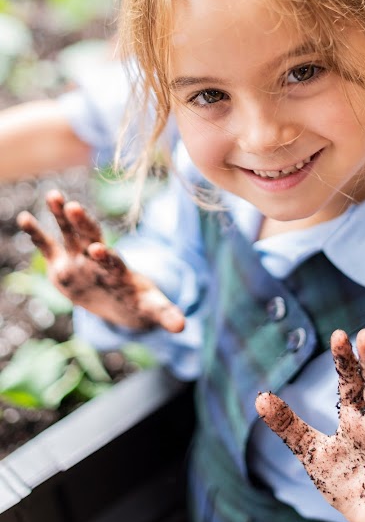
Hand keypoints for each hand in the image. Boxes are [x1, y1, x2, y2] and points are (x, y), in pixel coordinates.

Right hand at [17, 189, 184, 332]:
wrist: (121, 301)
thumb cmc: (137, 301)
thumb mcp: (151, 308)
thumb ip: (165, 313)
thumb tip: (182, 327)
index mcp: (118, 271)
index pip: (112, 262)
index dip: (106, 257)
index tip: (98, 250)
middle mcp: (97, 260)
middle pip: (91, 238)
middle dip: (84, 224)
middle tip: (75, 206)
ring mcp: (79, 259)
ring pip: (70, 234)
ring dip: (61, 216)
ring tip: (53, 195)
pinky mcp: (62, 264)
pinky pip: (48, 246)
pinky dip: (36, 234)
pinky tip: (24, 217)